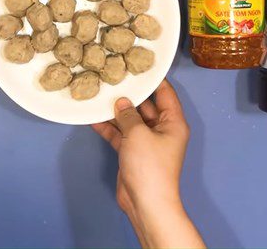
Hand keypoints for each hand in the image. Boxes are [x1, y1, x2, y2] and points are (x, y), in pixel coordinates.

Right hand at [92, 79, 203, 247]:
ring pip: (130, 120)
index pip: (165, 93)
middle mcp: (162, 129)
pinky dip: (109, 128)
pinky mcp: (132, 153)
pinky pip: (121, 135)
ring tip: (99, 94)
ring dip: (115, 111)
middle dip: (129, 94)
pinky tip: (93, 118)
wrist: (146, 203)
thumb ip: (128, 115)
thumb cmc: (150, 167)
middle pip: (145, 105)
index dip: (153, 78)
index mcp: (173, 122)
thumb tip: (120, 102)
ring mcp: (146, 142)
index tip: (139, 64)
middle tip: (112, 77)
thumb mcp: (138, 134)